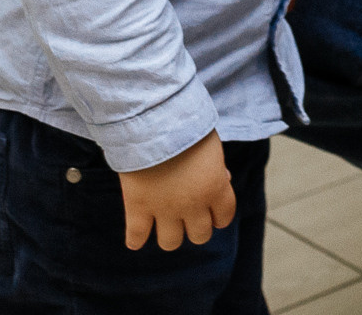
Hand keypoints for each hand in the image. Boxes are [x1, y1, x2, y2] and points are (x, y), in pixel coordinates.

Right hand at [119, 130, 233, 250]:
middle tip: (186, 214)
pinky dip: (136, 239)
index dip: (217, 216)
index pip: (224, 218)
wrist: (155, 119)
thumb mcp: (212, 146)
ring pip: (171, 242)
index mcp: (215, 189)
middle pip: (199, 236)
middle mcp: (193, 204)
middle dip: (195, 227)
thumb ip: (217, 168)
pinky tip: (136, 237)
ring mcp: (164, 209)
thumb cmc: (186, 126)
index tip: (210, 212)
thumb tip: (225, 180)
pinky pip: (137, 236)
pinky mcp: (138, 208)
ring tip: (164, 223)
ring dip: (169, 234)